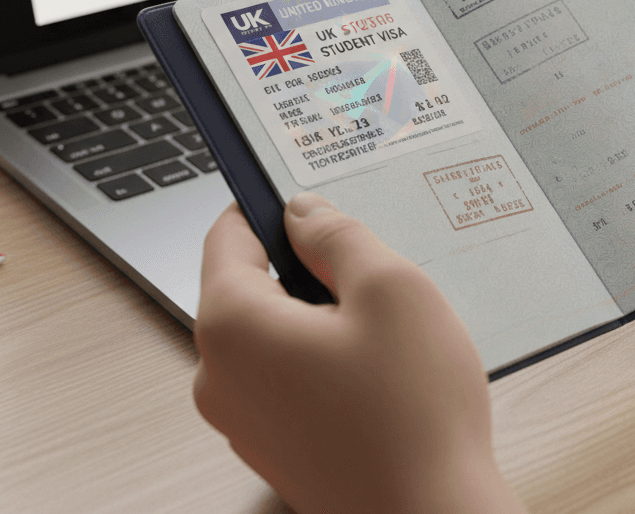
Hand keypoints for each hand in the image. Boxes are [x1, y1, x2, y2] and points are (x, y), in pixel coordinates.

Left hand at [193, 193, 527, 513]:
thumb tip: (303, 212)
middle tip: (366, 265)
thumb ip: (338, 234)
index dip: (265, 203)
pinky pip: (283, 373)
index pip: (226, 235)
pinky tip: (376, 368)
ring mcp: (242, 419)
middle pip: (249, 283)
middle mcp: (220, 376)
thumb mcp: (391, 287)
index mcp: (233, 326)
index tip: (297, 189)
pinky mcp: (272, 446)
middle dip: (303, 264)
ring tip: (380, 324)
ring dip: (317, 312)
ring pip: (271, 329)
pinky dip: (320, 355)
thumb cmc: (414, 415)